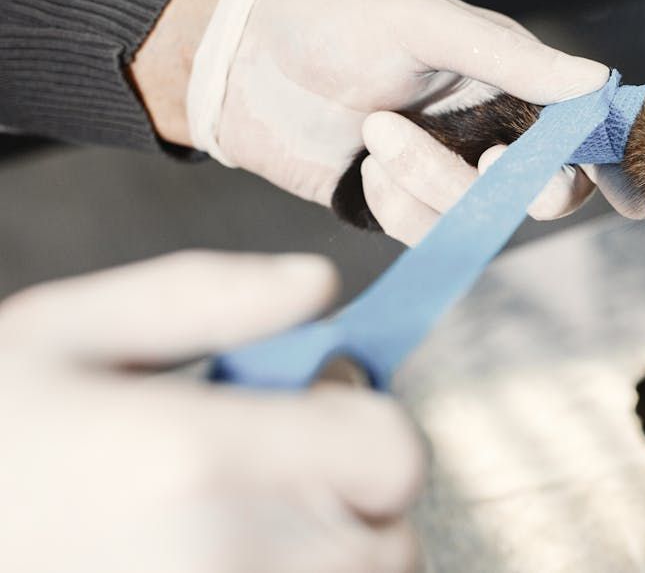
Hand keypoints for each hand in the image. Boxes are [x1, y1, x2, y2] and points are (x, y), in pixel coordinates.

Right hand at [0, 251, 424, 572]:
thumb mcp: (68, 334)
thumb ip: (206, 296)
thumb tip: (320, 285)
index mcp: (196, 457)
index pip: (391, 453)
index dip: (374, 428)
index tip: (324, 414)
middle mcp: (224, 555)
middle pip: (390, 538)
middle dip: (360, 497)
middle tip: (278, 472)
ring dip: (335, 553)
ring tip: (245, 520)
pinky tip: (232, 554)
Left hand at [135, 0, 644, 243]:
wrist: (243, 68)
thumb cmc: (333, 26)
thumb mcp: (424, 24)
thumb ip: (510, 58)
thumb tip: (594, 83)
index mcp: (508, 79)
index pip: (579, 127)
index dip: (611, 164)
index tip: (630, 199)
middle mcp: (488, 130)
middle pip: (545, 190)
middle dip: (512, 184)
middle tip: (481, 156)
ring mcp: (447, 174)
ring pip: (481, 217)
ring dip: (429, 185)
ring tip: (376, 133)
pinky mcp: (406, 209)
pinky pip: (428, 233)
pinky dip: (397, 206)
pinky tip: (366, 167)